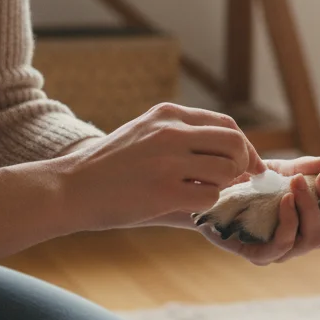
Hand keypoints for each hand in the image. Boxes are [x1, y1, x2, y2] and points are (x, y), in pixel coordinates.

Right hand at [54, 103, 265, 231]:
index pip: (226, 124)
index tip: (250, 165)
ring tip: (203, 193)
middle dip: (243, 165)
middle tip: (239, 182)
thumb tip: (233, 157)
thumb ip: (184, 138)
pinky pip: (209, 197)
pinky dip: (206, 205)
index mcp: (168, 114)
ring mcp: (167, 161)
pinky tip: (188, 205)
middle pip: (234, 143)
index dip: (244, 146)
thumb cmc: (110, 167)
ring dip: (223, 187)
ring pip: (226, 171)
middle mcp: (171, 132)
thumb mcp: (145, 135)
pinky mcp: (163, 191)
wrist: (69, 187)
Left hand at [199, 155, 319, 265]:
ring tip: (297, 184)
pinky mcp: (259, 255)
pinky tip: (285, 200)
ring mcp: (283, 251)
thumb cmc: (251, 183)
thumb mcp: (282, 169)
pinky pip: (282, 245)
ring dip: (310, 208)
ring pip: (313, 240)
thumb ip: (307, 167)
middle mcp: (303, 241)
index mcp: (314, 224)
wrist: (214, 190)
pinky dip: (289, 221)